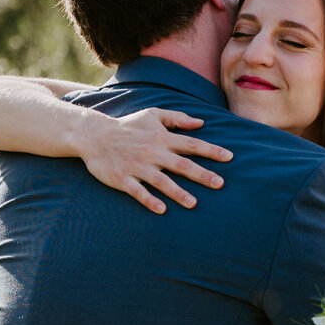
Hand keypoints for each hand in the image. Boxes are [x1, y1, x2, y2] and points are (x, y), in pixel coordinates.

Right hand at [79, 108, 231, 213]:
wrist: (94, 135)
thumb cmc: (128, 126)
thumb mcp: (152, 114)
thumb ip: (177, 118)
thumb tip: (202, 122)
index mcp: (162, 137)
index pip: (192, 144)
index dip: (211, 151)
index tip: (230, 158)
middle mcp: (152, 152)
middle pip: (181, 164)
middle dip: (201, 174)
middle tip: (220, 184)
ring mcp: (137, 166)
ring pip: (161, 181)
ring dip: (177, 192)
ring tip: (194, 204)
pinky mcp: (123, 178)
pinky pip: (138, 191)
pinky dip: (149, 200)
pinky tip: (162, 210)